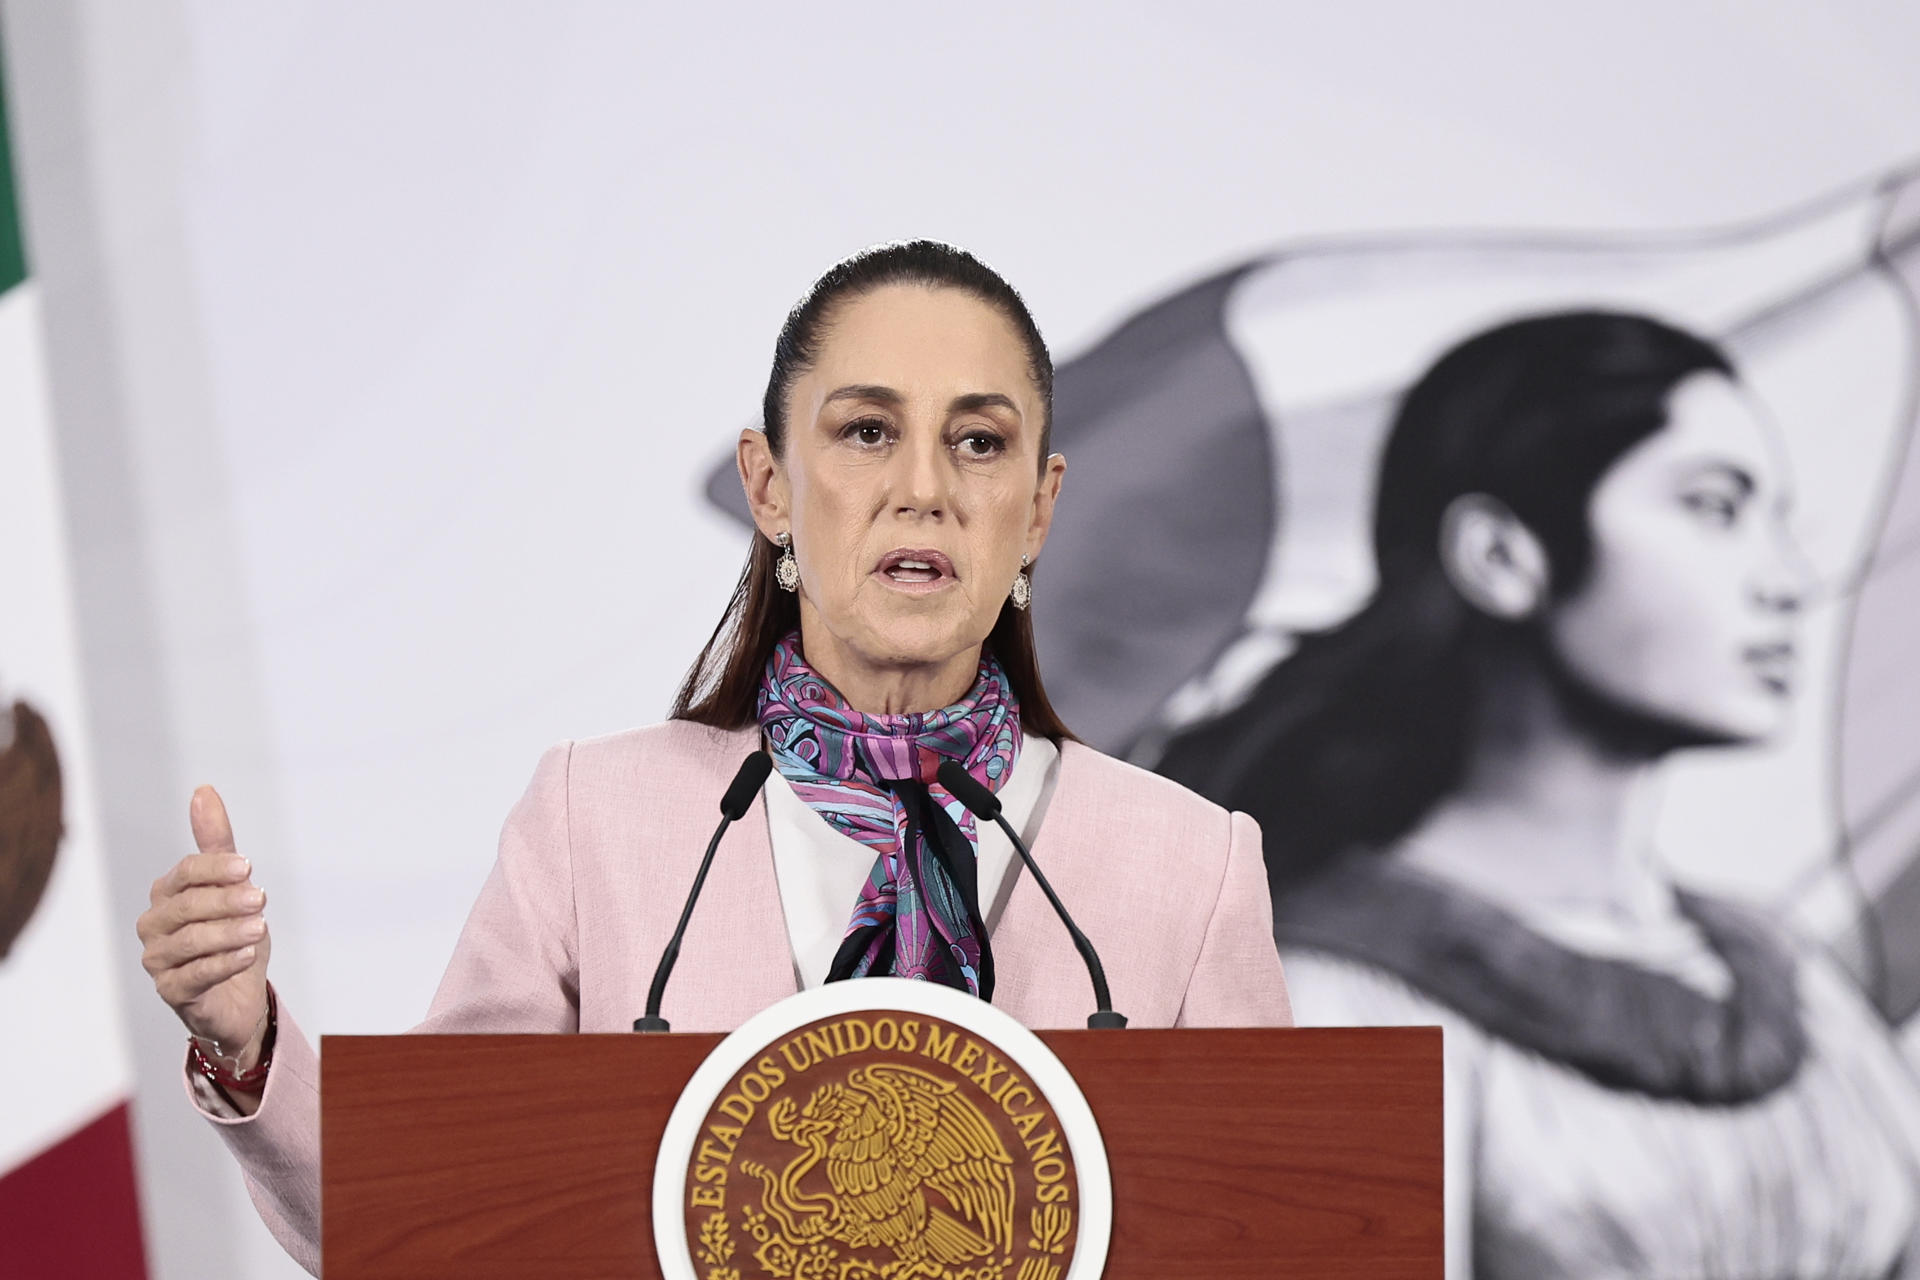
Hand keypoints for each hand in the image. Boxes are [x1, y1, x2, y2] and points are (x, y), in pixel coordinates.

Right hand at [137, 786, 271, 1066]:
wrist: (239, 994)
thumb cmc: (232, 933)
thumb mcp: (232, 885)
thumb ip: (216, 841)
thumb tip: (203, 790)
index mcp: (166, 894)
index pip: (185, 874)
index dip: (215, 869)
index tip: (248, 867)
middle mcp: (154, 925)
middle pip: (187, 906)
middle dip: (226, 900)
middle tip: (261, 898)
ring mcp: (158, 960)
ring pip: (191, 941)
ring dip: (228, 932)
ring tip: (260, 927)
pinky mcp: (171, 992)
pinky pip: (195, 975)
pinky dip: (223, 963)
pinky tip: (248, 954)